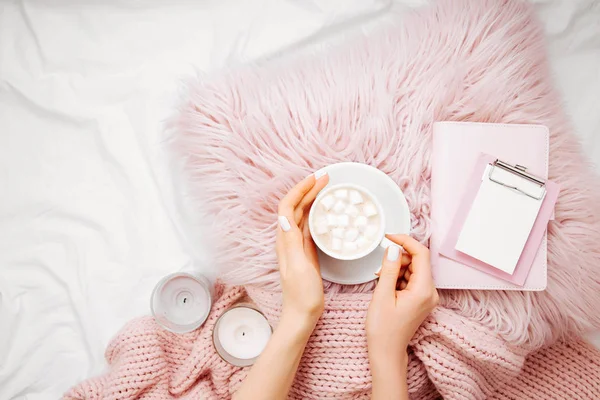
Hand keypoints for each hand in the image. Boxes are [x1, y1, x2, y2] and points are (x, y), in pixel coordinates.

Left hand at [276, 171, 328, 328]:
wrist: (302, 314)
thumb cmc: (301, 295)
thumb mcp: (298, 267)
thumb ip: (292, 242)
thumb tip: (285, 217)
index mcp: (285, 240)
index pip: (287, 207)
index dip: (300, 190)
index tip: (315, 179)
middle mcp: (288, 239)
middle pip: (295, 207)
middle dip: (308, 189)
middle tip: (326, 178)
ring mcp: (297, 245)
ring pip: (303, 214)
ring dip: (313, 199)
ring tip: (327, 188)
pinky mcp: (306, 251)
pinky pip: (310, 226)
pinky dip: (318, 214)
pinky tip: (327, 212)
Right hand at [366, 234, 438, 363]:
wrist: (387, 353)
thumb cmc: (383, 329)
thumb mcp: (382, 295)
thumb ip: (389, 268)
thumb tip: (392, 248)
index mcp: (424, 290)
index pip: (421, 254)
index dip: (405, 241)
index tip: (389, 237)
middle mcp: (430, 292)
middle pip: (417, 261)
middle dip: (398, 259)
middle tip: (380, 269)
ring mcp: (427, 297)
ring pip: (413, 270)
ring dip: (396, 269)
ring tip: (381, 281)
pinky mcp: (421, 300)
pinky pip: (411, 280)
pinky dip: (398, 278)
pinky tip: (386, 287)